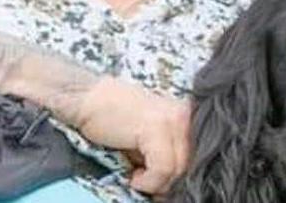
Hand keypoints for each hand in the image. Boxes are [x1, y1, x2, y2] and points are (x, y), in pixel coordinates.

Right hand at [77, 76, 190, 194]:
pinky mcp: (156, 127)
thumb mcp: (149, 139)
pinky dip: (147, 181)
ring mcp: (173, 119)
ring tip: (136, 176)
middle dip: (168, 183)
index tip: (160, 185)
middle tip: (146, 184)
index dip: (179, 176)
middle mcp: (185, 115)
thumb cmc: (115, 121)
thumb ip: (167, 156)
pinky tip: (133, 176)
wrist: (87, 100)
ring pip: (178, 169)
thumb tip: (175, 186)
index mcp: (187, 117)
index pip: (198, 157)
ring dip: (156, 183)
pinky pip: (163, 169)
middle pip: (190, 165)